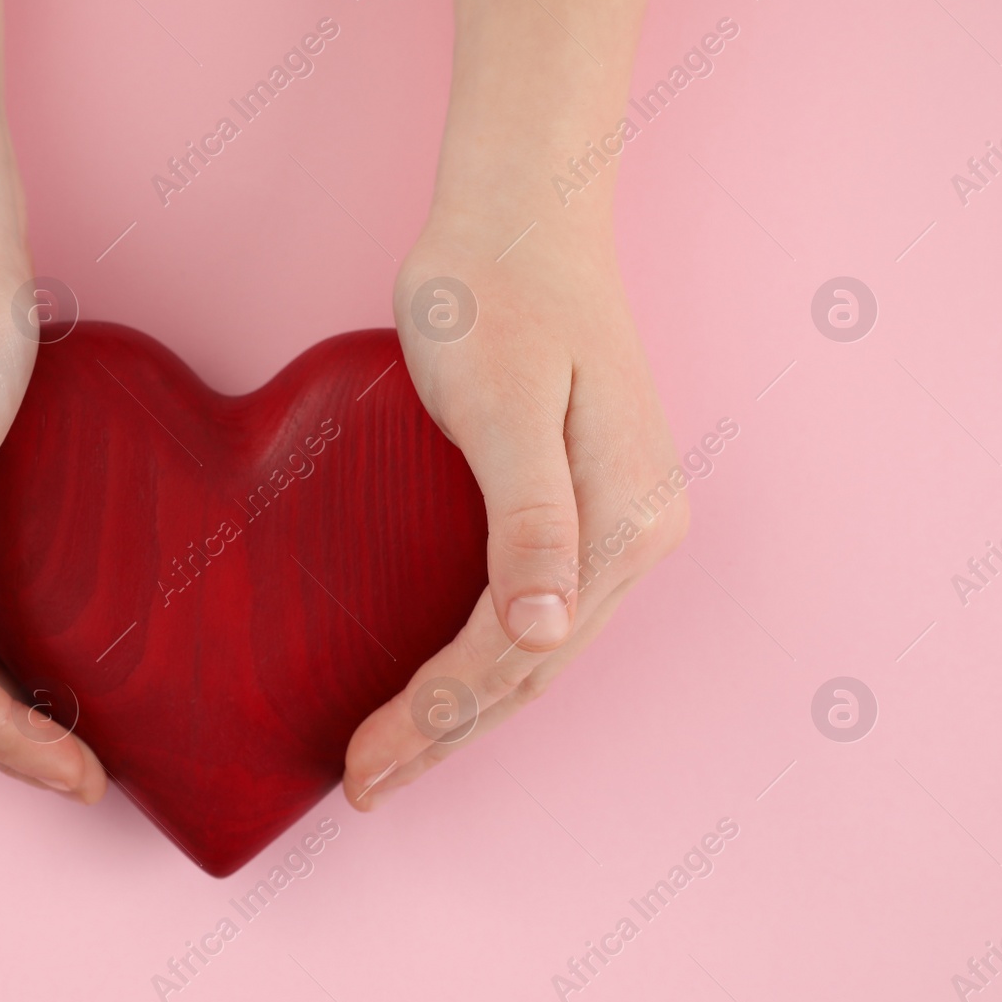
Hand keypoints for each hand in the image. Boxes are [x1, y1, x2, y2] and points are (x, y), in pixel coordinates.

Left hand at [341, 211, 686, 808]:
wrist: (521, 214)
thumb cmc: (498, 294)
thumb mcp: (507, 402)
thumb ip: (529, 516)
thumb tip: (543, 631)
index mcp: (624, 522)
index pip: (516, 654)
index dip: (438, 718)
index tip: (365, 767)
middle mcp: (636, 535)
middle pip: (530, 669)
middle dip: (446, 735)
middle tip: (365, 787)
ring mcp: (618, 523)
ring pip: (534, 652)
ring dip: (464, 711)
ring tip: (394, 758)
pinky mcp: (585, 504)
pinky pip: (530, 610)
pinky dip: (480, 659)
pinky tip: (437, 679)